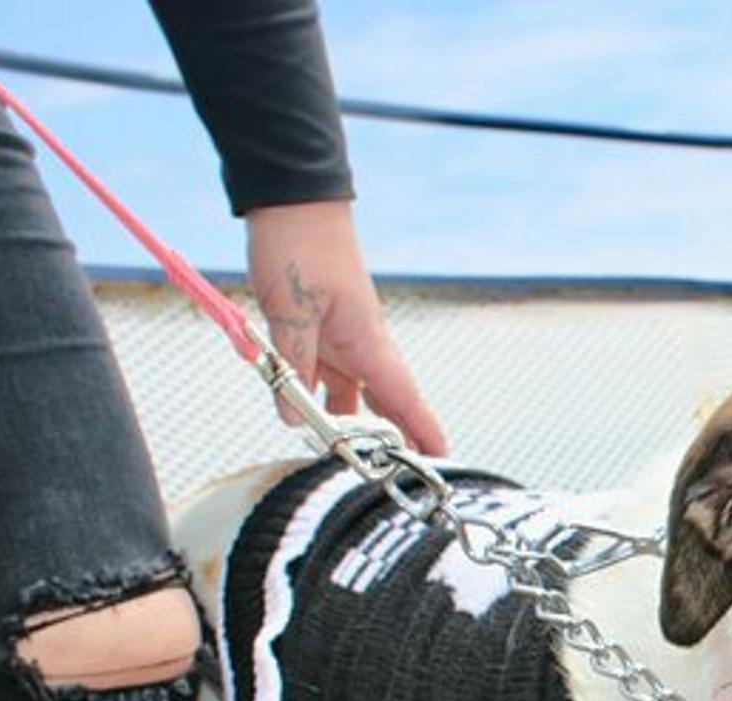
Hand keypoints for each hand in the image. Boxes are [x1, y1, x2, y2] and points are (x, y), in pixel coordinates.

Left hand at [245, 201, 447, 453]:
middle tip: (396, 470)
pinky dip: (316, 391)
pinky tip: (298, 406)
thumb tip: (293, 416)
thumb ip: (292, 366)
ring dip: (346, 418)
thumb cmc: (299, 247)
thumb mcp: (289, 313)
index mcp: (367, 341)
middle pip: (383, 401)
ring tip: (340, 450)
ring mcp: (340, 334)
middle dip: (391, 436)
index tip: (442, 460)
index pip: (403, 398)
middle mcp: (361, 343)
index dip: (423, 431)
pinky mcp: (319, 324)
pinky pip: (323, 369)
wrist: (292, 199)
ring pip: (349, 388)